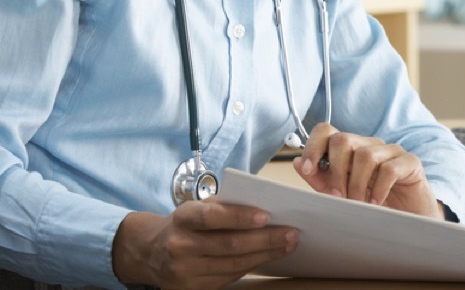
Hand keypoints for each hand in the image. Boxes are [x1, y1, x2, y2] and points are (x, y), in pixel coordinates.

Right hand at [112, 202, 296, 288]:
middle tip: (291, 233)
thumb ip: (226, 205)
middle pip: (229, 245)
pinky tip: (267, 258)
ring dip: (265, 255)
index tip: (266, 216)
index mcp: (183, 219)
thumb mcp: (198, 207)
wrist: (152, 251)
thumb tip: (266, 206)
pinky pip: (228, 278)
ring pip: (233, 265)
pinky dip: (251, 268)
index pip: (212, 217)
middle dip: (265, 239)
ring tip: (287, 245)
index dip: (240, 217)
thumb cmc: (187, 223)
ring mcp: (183, 272)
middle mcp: (180, 246)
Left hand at [293, 122, 441, 217]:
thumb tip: (297, 162)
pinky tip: (375, 203)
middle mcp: (370, 144)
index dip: (313, 146)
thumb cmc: (373, 204)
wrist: (408, 219)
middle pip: (343, 139)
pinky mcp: (410, 162)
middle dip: (335, 170)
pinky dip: (378, 189)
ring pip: (365, 155)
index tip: (307, 169)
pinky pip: (389, 169)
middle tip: (338, 196)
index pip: (327, 131)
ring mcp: (391, 151)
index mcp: (351, 149)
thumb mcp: (341, 193)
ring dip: (357, 185)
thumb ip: (320, 179)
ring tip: (359, 203)